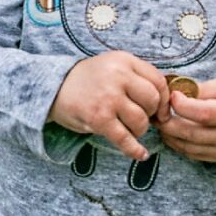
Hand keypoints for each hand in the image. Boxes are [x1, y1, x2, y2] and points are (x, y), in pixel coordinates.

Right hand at [48, 51, 169, 160]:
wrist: (51, 88)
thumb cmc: (85, 80)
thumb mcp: (111, 66)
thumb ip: (135, 77)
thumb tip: (164, 105)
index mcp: (123, 60)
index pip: (158, 81)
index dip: (163, 99)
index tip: (160, 111)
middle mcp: (118, 76)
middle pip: (152, 101)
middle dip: (150, 114)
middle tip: (139, 119)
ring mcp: (108, 97)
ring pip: (140, 121)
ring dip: (138, 130)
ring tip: (128, 130)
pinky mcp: (98, 118)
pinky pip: (124, 138)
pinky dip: (134, 149)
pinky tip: (140, 154)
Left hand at [154, 77, 215, 161]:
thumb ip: (196, 90)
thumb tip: (169, 92)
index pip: (204, 114)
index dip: (182, 106)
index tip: (171, 95)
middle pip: (191, 133)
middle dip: (167, 122)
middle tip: (155, 110)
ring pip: (185, 146)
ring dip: (167, 133)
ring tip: (159, 118)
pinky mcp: (215, 157)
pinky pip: (188, 153)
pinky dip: (174, 141)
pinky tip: (169, 129)